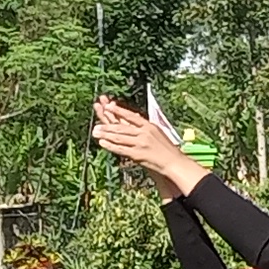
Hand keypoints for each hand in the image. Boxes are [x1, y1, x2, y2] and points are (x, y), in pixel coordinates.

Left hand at [91, 98, 206, 191]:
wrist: (173, 162)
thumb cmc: (165, 149)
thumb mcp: (156, 132)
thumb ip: (144, 127)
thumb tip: (134, 119)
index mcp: (149, 126)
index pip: (131, 116)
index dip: (119, 111)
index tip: (108, 105)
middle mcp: (144, 133)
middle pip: (122, 127)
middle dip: (107, 124)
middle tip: (95, 122)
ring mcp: (140, 144)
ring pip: (119, 137)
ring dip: (105, 134)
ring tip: (94, 131)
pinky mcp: (137, 154)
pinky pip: (120, 149)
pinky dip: (110, 145)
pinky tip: (102, 143)